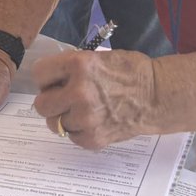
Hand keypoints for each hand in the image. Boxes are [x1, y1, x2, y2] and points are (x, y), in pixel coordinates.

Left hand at [32, 48, 157, 149]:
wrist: (156, 95)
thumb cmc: (130, 71)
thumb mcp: (97, 57)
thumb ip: (71, 68)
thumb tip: (52, 79)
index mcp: (78, 65)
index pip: (39, 73)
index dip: (47, 77)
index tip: (54, 80)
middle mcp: (78, 92)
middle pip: (41, 104)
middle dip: (51, 100)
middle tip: (64, 98)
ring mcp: (85, 118)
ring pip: (54, 123)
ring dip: (64, 117)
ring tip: (82, 110)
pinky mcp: (93, 138)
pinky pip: (71, 136)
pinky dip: (78, 130)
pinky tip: (93, 120)